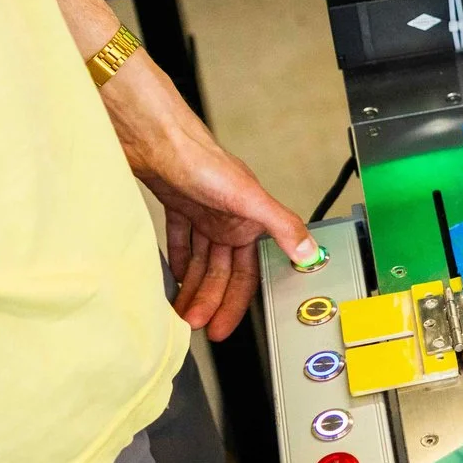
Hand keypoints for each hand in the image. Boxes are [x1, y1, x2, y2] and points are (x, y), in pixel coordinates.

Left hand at [101, 59, 316, 338]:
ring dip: (193, 286)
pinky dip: (179, 261)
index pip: (248, 271)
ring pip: (202, 260)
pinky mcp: (178, 204)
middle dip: (210, 300)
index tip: (224, 326)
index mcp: (249, 219)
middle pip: (222, 271)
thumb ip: (281, 225)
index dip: (237, 301)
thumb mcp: (247, 197)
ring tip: (180, 310)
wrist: (153, 136)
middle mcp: (229, 217)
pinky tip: (172, 276)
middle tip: (196, 325)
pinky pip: (182, 241)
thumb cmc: (198, 157)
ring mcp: (203, 211)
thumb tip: (308, 253)